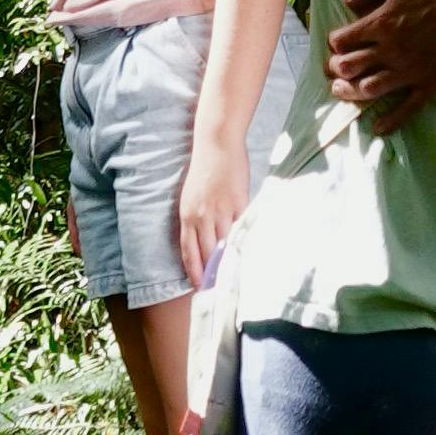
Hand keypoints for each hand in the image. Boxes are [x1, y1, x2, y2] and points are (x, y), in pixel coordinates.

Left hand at [176, 138, 245, 290]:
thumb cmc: (204, 170)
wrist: (216, 145)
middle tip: (218, 289)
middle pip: (208, 253)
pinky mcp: (239, 204)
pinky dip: (245, 241)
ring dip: (230, 261)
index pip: (189, 251)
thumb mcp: (192, 197)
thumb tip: (207, 241)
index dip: (193, 271)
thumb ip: (197, 218)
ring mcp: (221, 211)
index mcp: (187, 215)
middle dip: (213, 273)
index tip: (198, 286)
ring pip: (226, 244)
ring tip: (235, 277)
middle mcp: (201, 216)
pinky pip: (242, 228)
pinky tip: (249, 252)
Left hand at [325, 0, 435, 133]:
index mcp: (382, 22)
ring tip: (343, 91)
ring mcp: (411, 70)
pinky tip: (377, 128)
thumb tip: (348, 2)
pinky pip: (407, 109)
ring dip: (350, 93)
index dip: (335, 42)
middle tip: (334, 69)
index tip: (338, 42)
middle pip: (349, 68)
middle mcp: (392, 50)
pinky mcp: (430, 83)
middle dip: (335, 69)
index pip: (342, 41)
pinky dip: (390, 121)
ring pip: (369, 90)